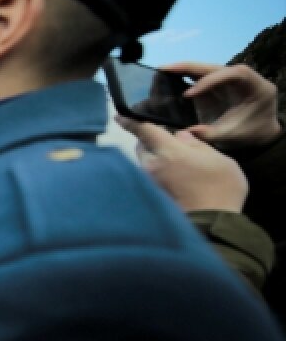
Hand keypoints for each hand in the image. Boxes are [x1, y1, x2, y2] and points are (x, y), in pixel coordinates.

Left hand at [118, 115, 248, 212]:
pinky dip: (157, 172)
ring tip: (175, 161)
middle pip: (142, 146)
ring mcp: (150, 183)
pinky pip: (149, 177)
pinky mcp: (152, 196)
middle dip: (150, 140)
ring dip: (154, 157)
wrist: (212, 224)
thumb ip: (197, 145)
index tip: (119, 116)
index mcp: (169, 152)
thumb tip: (181, 136)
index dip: (131, 121)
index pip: (144, 130)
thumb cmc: (221, 189)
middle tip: (167, 141)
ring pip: (144, 162)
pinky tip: (175, 177)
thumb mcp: (219, 160)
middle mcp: (152, 166)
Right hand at [163, 62, 282, 148]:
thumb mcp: (231, 135)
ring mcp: (227, 80)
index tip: (188, 94)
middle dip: (189, 67)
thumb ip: (211, 133)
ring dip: (183, 69)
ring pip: (205, 69)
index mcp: (255, 86)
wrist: (257, 134)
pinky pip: (200, 77)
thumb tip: (187, 132)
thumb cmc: (249, 133)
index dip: (210, 81)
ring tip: (161, 72)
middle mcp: (241, 78)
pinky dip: (184, 77)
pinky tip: (167, 78)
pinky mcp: (216, 85)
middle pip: (214, 66)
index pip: (233, 74)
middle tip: (164, 70)